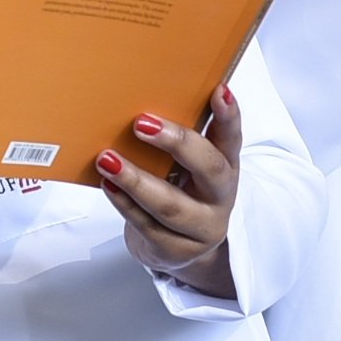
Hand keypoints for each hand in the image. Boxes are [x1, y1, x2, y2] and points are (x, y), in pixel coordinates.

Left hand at [95, 89, 240, 297]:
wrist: (180, 246)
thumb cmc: (181, 191)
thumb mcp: (189, 166)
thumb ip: (182, 139)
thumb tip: (145, 97)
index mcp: (227, 167)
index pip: (232, 138)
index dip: (229, 116)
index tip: (219, 91)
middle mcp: (220, 197)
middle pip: (210, 170)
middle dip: (176, 144)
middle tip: (141, 124)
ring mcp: (201, 228)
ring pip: (171, 205)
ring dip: (136, 180)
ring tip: (108, 159)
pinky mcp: (176, 250)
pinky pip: (147, 226)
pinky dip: (124, 204)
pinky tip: (109, 185)